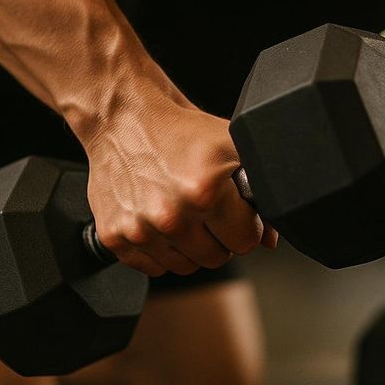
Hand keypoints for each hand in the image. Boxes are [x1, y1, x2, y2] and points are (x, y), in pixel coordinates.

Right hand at [84, 99, 277, 275]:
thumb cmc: (176, 129)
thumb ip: (258, 188)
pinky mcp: (114, 236)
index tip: (234, 209)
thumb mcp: (228, 144)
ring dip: (189, 246)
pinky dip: (158, 250)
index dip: (245, 224)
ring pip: (185, 267)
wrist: (121, 117)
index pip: (246, 240)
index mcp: (203, 190)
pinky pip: (152, 267)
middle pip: (217, 258)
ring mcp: (139, 229)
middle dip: (219, 236)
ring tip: (182, 212)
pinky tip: (158, 219)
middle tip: (207, 208)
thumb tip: (269, 238)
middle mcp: (169, 214)